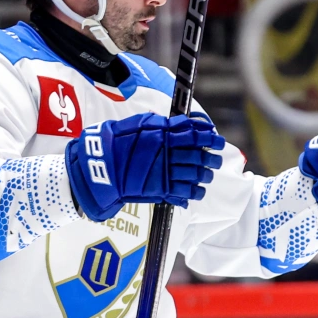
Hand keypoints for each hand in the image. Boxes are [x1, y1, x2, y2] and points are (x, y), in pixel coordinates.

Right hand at [65, 112, 224, 221]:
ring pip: (195, 175)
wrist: (99, 166)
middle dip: (211, 158)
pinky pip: (185, 193)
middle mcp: (167, 154)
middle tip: (216, 159)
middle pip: (199, 156)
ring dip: (204, 175)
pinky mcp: (160, 190)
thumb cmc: (116, 142)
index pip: (194, 135)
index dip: (209, 138)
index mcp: (163, 135)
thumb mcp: (138, 124)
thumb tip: (181, 124)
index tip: (217, 139)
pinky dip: (194, 193)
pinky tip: (196, 191)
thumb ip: (161, 125)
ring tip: (206, 175)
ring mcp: (164, 173)